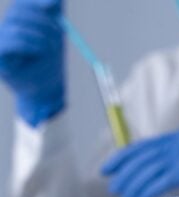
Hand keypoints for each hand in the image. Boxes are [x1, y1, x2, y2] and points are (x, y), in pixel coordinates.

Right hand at [0, 0, 64, 126]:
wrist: (46, 92)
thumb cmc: (49, 67)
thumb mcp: (54, 39)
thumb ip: (51, 18)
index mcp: (16, 25)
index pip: (22, 6)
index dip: (37, 4)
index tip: (54, 6)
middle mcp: (4, 32)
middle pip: (17, 13)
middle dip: (42, 21)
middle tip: (58, 34)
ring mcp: (0, 44)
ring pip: (15, 27)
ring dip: (39, 35)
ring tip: (52, 48)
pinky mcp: (0, 59)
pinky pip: (8, 44)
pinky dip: (27, 44)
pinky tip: (41, 51)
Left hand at [101, 130, 178, 196]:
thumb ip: (165, 165)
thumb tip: (136, 175)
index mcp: (177, 138)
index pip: (143, 146)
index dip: (122, 157)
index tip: (107, 169)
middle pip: (144, 157)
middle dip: (125, 174)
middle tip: (113, 188)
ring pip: (151, 168)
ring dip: (133, 184)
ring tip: (123, 196)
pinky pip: (162, 180)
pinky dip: (148, 190)